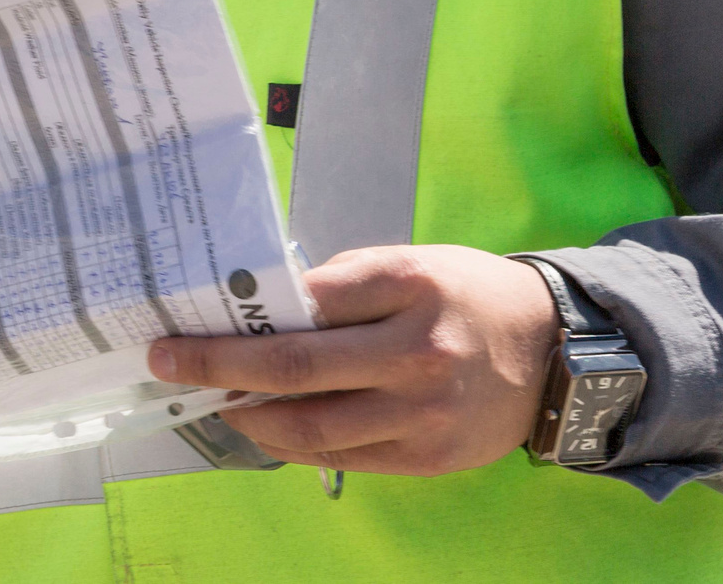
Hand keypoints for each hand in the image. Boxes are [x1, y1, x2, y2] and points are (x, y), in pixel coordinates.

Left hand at [147, 245, 557, 475]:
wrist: (555, 354)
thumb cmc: (465, 297)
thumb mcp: (408, 264)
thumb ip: (341, 286)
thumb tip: (261, 310)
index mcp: (408, 285)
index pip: (305, 299)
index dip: (239, 313)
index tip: (188, 317)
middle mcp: (416, 352)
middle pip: (295, 367)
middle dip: (218, 366)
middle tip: (167, 363)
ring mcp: (422, 413)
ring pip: (311, 426)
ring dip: (248, 416)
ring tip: (214, 400)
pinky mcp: (427, 457)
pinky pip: (341, 456)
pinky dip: (292, 443)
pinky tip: (263, 426)